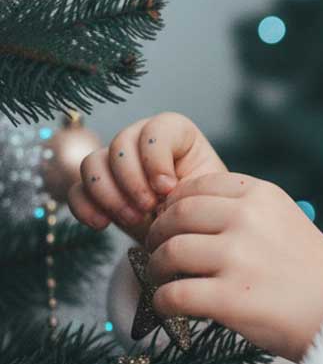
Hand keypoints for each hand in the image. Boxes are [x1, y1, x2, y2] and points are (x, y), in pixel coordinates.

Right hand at [67, 112, 227, 245]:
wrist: (188, 235)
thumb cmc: (203, 209)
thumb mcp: (206, 194)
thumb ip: (189, 185)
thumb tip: (163, 190)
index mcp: (176, 134)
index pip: (156, 129)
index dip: (156, 158)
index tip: (168, 188)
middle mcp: (141, 141)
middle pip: (120, 144)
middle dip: (132, 180)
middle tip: (148, 208)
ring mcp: (115, 163)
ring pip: (92, 163)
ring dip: (109, 195)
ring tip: (133, 219)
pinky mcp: (97, 189)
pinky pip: (76, 190)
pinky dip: (85, 207)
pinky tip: (102, 224)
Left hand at [142, 171, 322, 362]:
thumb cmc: (313, 273)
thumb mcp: (287, 221)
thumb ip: (246, 211)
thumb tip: (185, 212)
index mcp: (263, 195)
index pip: (198, 186)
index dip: (175, 205)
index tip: (172, 223)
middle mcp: (248, 219)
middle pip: (176, 216)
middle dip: (158, 235)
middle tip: (157, 252)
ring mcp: (238, 258)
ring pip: (169, 253)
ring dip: (157, 269)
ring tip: (164, 280)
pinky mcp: (229, 298)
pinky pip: (172, 295)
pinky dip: (162, 303)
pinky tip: (170, 307)